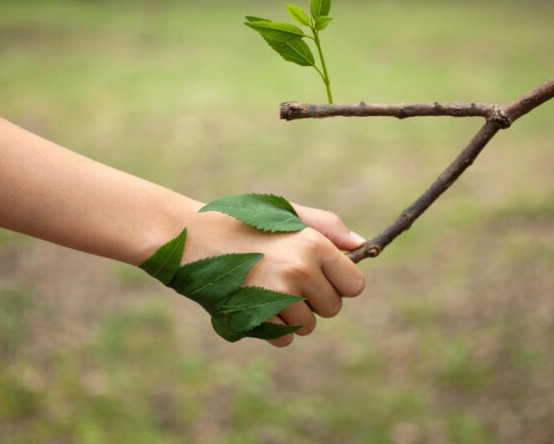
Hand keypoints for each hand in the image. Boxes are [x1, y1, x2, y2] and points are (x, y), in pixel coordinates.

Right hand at [183, 202, 365, 346]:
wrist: (191, 237)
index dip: (338, 283)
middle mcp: (300, 270)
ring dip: (292, 315)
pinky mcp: (256, 318)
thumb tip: (362, 245)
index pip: (355, 285)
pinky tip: (253, 302)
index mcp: (313, 244)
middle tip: (285, 278)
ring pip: (308, 326)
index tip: (320, 275)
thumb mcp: (286, 215)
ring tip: (265, 288)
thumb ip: (328, 227)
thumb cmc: (243, 222)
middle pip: (333, 308)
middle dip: (315, 300)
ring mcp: (278, 297)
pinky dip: (271, 328)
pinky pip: (283, 338)